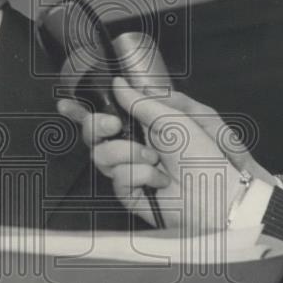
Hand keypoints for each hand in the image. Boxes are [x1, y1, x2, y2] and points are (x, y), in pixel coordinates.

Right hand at [59, 79, 274, 231]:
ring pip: (102, 154)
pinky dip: (140, 176)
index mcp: (149, 121)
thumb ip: (141, 101)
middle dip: (97, 126)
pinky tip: (159, 181)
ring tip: (154, 159)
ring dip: (128, 153)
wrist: (217, 198)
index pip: (110, 111)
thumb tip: (118, 84)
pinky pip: (118, 177)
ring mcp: (133, 168)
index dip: (84, 110)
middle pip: (95, 132)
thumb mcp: (176, 118)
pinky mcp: (131, 192)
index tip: (65, 105)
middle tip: (113, 126)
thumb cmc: (207, 157)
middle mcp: (137, 143)